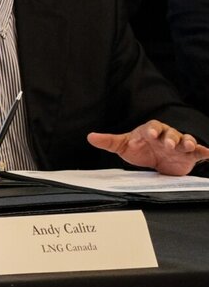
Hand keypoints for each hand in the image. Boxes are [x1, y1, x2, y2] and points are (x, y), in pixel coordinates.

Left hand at [87, 120, 208, 175]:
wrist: (154, 160)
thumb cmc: (138, 148)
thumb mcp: (123, 146)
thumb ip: (108, 141)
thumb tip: (89, 137)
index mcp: (151, 131)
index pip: (153, 126)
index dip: (152, 129)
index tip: (150, 133)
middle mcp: (167, 136)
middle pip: (171, 133)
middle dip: (171, 138)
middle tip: (169, 144)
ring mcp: (179, 145)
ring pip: (186, 140)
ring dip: (187, 142)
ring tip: (188, 146)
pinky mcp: (189, 156)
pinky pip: (198, 152)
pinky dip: (203, 151)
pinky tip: (208, 153)